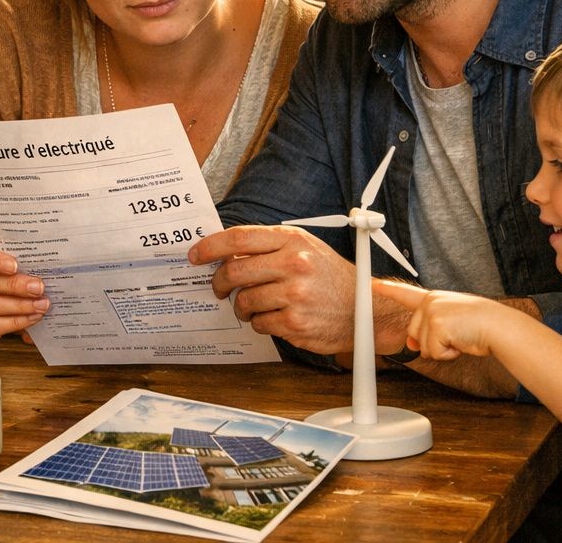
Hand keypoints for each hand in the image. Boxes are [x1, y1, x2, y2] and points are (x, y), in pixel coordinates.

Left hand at [189, 225, 359, 353]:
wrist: (365, 308)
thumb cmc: (330, 276)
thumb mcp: (305, 248)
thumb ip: (270, 246)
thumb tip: (228, 252)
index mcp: (292, 240)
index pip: (239, 238)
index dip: (211, 246)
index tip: (195, 255)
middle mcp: (293, 264)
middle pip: (235, 271)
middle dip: (219, 283)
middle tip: (220, 288)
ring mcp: (294, 295)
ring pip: (244, 301)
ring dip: (242, 306)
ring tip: (254, 306)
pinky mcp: (295, 322)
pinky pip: (259, 323)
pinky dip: (260, 322)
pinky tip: (275, 317)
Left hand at [372, 279, 501, 360]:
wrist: (497, 326)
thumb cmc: (479, 325)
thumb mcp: (450, 324)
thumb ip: (429, 330)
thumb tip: (411, 346)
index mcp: (434, 299)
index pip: (406, 293)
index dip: (387, 289)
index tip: (372, 285)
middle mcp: (430, 302)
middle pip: (413, 333)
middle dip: (432, 342)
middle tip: (455, 335)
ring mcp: (432, 312)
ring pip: (423, 346)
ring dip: (442, 349)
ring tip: (460, 337)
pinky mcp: (436, 325)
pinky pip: (433, 352)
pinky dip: (448, 354)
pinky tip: (460, 342)